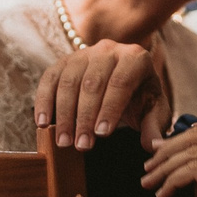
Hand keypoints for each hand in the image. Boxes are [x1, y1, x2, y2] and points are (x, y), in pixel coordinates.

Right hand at [32, 40, 170, 151]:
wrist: (122, 82)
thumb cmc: (139, 99)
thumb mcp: (153, 111)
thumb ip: (154, 127)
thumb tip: (154, 146)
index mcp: (135, 58)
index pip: (121, 82)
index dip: (110, 108)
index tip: (102, 134)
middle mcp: (109, 50)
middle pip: (92, 83)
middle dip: (85, 117)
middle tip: (81, 145)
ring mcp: (84, 53)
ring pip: (69, 82)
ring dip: (64, 114)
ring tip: (64, 141)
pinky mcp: (64, 61)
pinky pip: (50, 79)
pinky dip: (44, 101)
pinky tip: (42, 123)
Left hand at [140, 127, 196, 196]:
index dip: (182, 140)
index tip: (163, 152)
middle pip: (195, 136)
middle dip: (167, 149)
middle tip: (149, 165)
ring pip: (190, 153)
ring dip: (164, 168)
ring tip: (149, 184)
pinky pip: (193, 171)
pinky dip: (173, 181)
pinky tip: (164, 194)